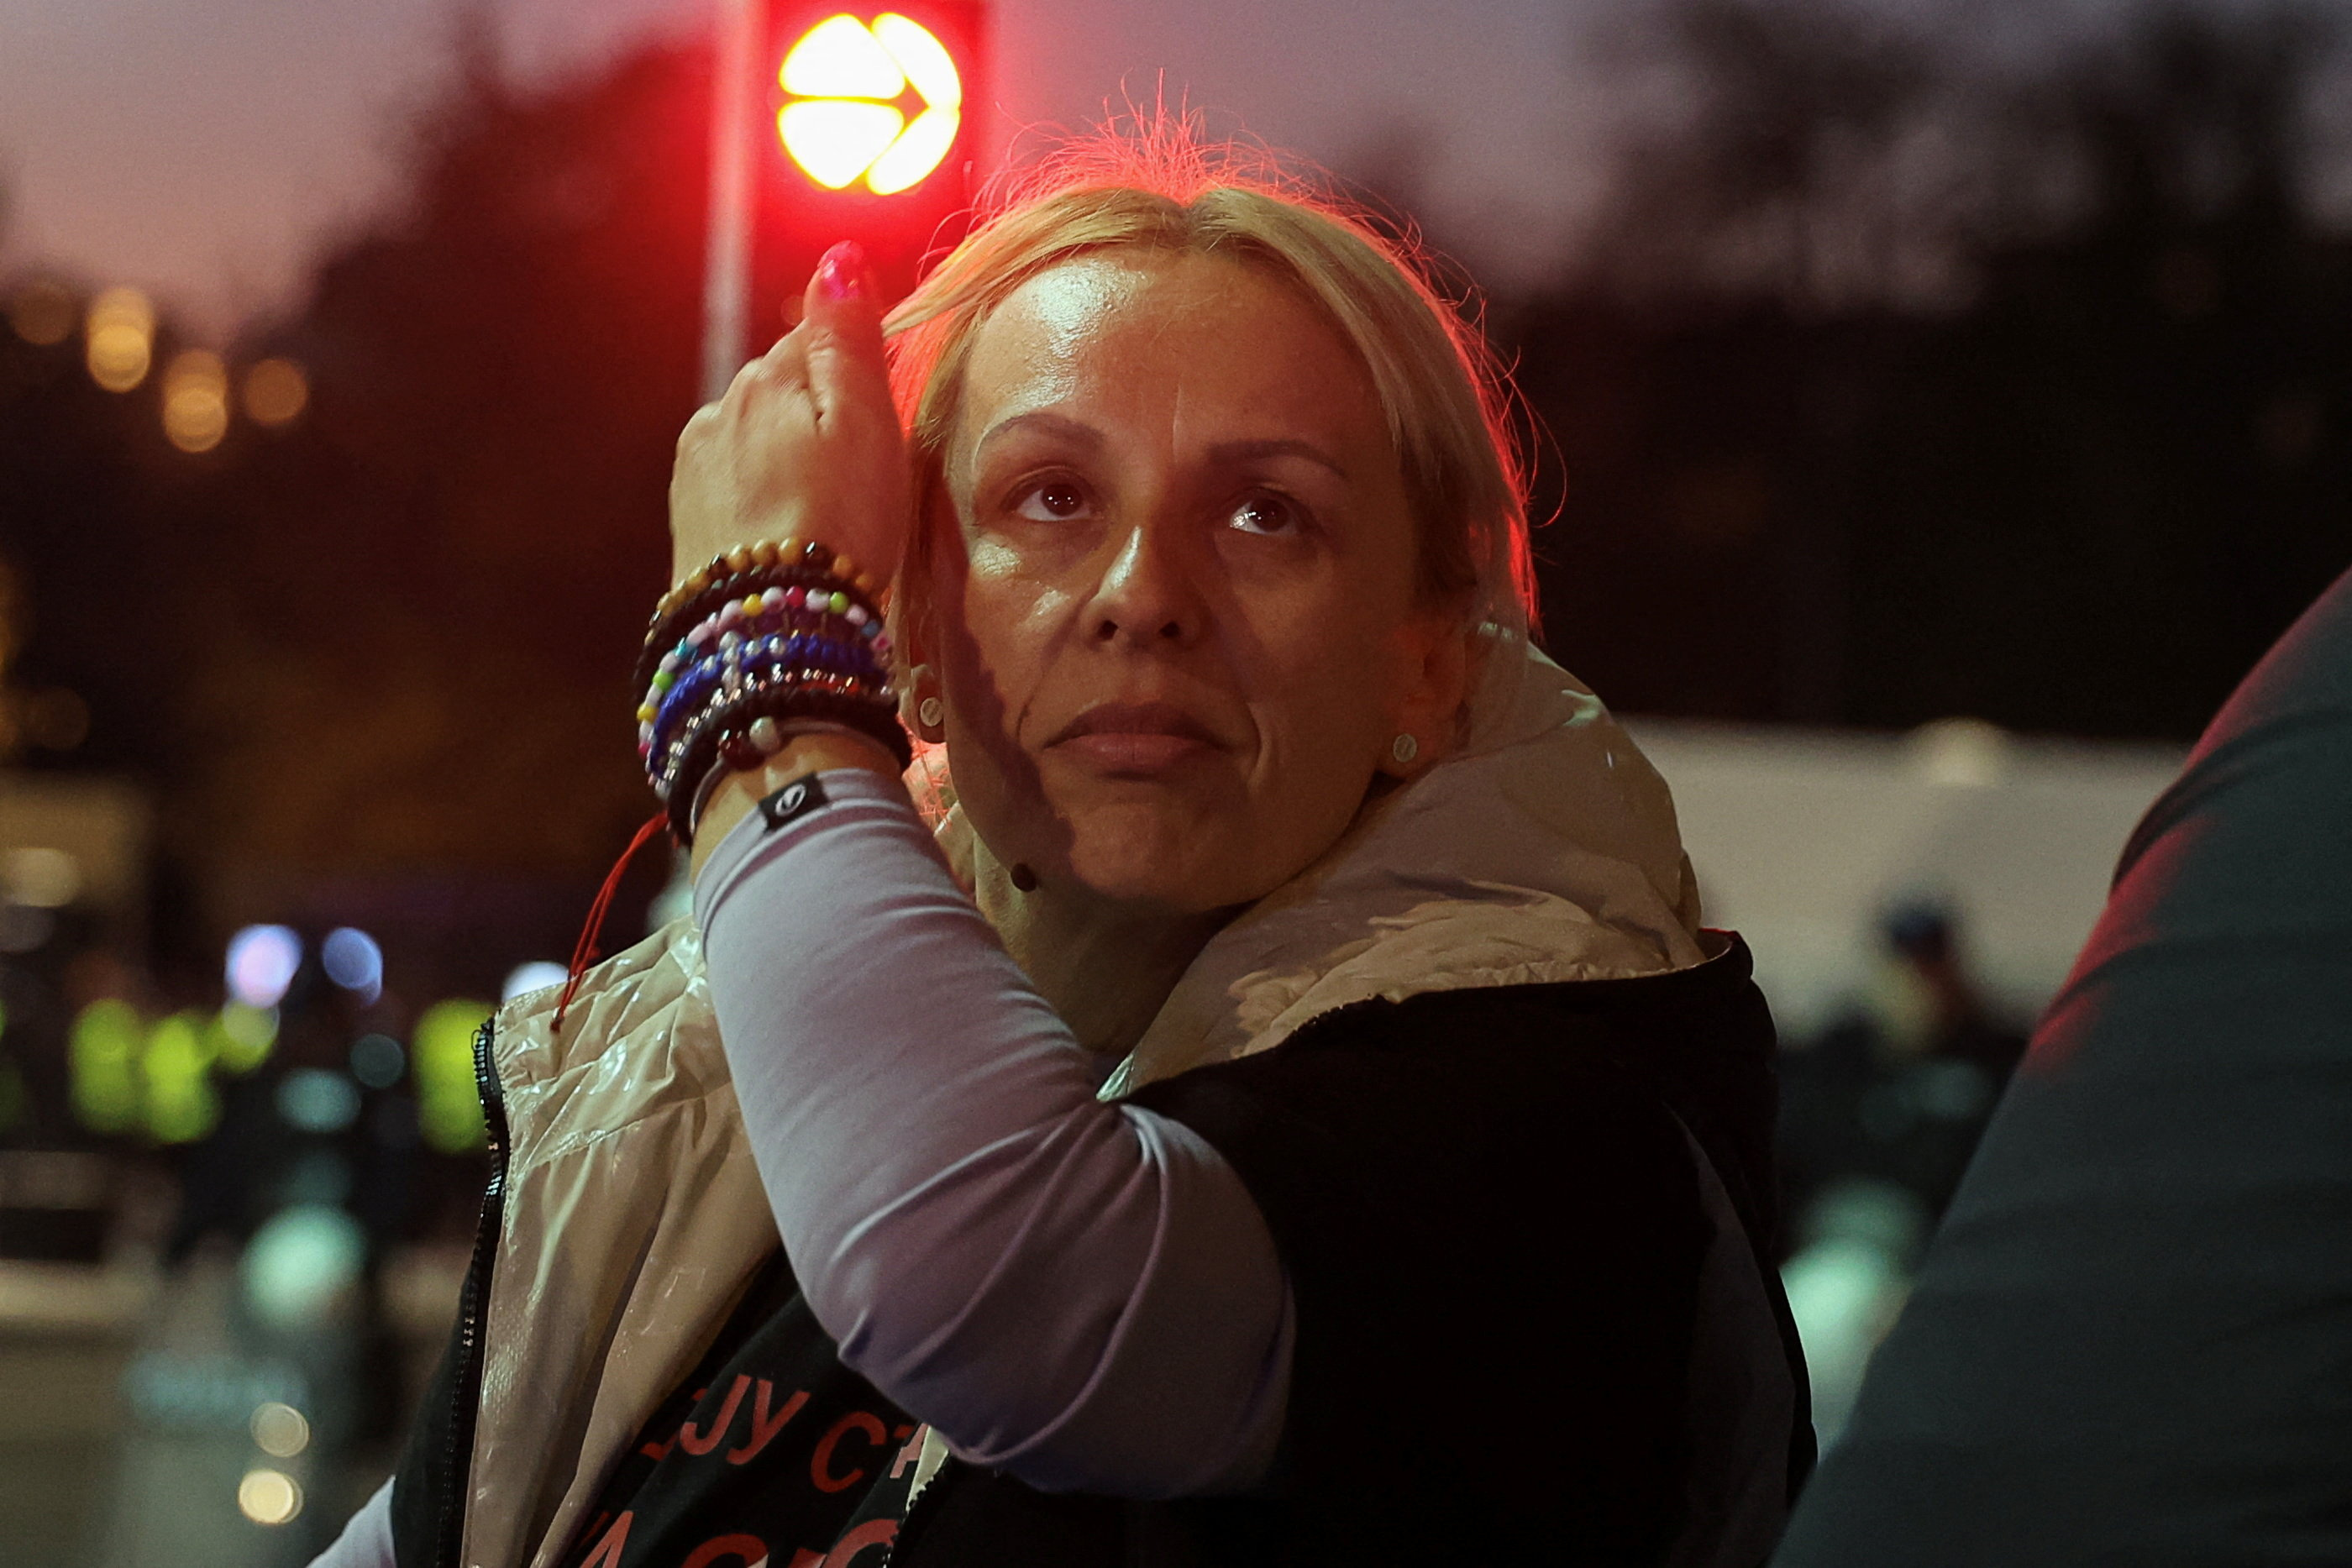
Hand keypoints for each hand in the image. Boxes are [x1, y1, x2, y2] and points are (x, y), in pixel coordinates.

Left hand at [670, 242, 911, 590]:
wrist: (769, 626)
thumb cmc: (836, 524)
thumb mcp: (864, 423)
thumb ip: (847, 339)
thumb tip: (838, 258)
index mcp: (766, 378)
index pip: (813, 338)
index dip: (853, 368)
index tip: (881, 411)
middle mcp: (718, 409)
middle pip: (779, 387)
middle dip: (816, 412)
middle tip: (862, 470)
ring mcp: (695, 464)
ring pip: (754, 435)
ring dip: (786, 456)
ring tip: (825, 509)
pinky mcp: (688, 516)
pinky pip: (734, 483)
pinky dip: (762, 495)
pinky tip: (788, 531)